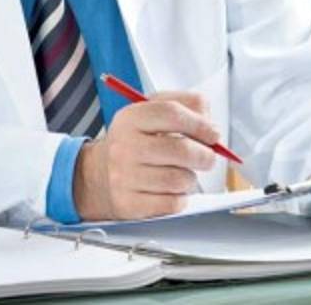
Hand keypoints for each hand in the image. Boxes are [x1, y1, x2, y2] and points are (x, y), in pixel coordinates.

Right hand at [73, 92, 219, 220]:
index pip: (172, 113)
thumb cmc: (134, 142)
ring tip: (182, 174)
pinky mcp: (129, 203)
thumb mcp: (150, 113)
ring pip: (179, 179)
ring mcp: (124, 177)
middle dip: (205, 155)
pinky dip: (180, 198)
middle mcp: (125, 146)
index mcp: (131, 118)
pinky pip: (171, 203)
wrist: (97, 175)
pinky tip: (171, 190)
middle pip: (181, 149)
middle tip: (207, 157)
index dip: (200, 124)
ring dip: (191, 178)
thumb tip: (209, 123)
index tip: (213, 134)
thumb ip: (184, 106)